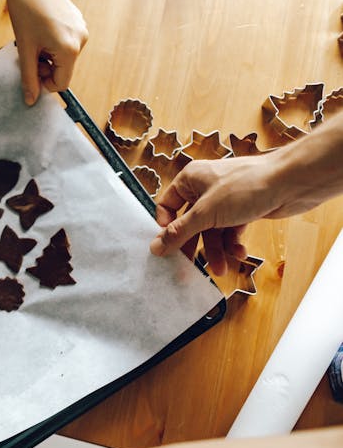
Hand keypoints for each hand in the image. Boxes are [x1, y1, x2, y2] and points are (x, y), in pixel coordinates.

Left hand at [7, 0, 87, 104]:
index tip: (31, 73)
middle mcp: (81, 40)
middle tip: (30, 54)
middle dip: (45, 67)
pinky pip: (67, 43)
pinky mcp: (78, 22)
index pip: (61, 84)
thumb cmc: (26, 10)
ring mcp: (81, 30)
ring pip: (64, 57)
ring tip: (35, 39)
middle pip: (63, 70)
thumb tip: (30, 100)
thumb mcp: (25, 49)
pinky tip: (42, 30)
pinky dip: (53, 44)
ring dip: (48, 56)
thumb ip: (28, 77)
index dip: (44, 84)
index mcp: (69, 49)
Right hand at [149, 154, 311, 275]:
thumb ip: (179, 232)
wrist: (291, 182)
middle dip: (194, 246)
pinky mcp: (242, 210)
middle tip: (188, 268)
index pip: (167, 206)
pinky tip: (240, 254)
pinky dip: (233, 244)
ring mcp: (225, 200)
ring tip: (221, 268)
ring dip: (216, 251)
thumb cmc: (247, 186)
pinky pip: (230, 231)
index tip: (168, 246)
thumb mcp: (205, 213)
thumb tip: (156, 247)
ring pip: (212, 231)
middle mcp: (205, 188)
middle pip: (190, 223)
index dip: (166, 227)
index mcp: (190, 180)